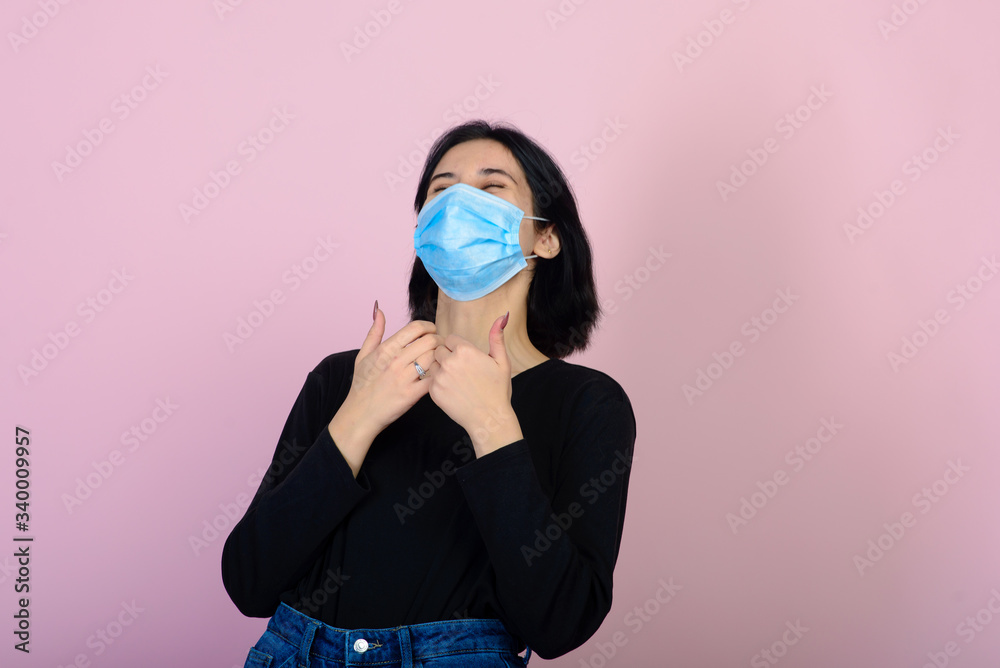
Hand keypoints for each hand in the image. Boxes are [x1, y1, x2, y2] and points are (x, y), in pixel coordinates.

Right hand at [338, 306, 443, 439]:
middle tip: (440, 345)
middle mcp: (395, 362)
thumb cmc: (362, 384)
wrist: (360, 414)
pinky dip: (439, 375)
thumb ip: (374, 332)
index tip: (432, 331)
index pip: (415, 328)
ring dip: (440, 356)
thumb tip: (379, 310)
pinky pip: (432, 379)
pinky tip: (438, 375)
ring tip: (440, 359)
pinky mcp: (411, 395)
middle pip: (429, 341)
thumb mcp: (363, 355)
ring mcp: (404, 378)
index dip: (428, 326)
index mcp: (386, 350)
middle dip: (439, 340)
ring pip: (433, 358)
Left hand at [424, 312, 522, 456]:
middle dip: (447, 356)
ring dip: (440, 369)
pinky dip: (438, 383)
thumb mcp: (502, 361)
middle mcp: (449, 361)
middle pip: (439, 349)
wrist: (489, 419)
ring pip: (432, 364)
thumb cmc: (497, 390)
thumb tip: (503, 315)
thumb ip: (497, 337)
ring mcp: (439, 377)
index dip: (457, 347)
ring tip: (456, 380)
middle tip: (461, 371)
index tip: (466, 359)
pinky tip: (452, 390)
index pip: (449, 338)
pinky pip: (430, 379)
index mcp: (465, 350)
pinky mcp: (433, 391)